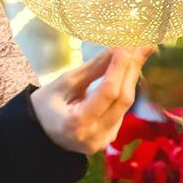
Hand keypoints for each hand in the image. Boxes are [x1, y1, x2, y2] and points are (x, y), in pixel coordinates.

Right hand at [31, 46, 154, 154]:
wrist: (39, 134)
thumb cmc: (45, 105)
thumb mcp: (64, 82)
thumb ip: (93, 69)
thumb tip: (117, 48)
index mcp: (77, 122)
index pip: (109, 91)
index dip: (120, 66)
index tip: (127, 44)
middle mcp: (95, 135)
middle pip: (123, 99)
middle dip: (133, 68)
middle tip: (142, 43)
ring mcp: (104, 139)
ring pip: (126, 104)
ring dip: (133, 76)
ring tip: (141, 50)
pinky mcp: (110, 138)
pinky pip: (122, 109)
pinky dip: (126, 87)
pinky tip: (130, 69)